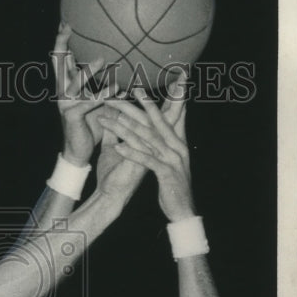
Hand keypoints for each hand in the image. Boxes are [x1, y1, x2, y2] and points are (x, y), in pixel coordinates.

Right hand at [51, 22, 112, 166]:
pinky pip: (88, 103)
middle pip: (58, 64)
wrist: (79, 150)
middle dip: (61, 45)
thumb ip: (108, 85)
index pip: (62, 59)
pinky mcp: (72, 116)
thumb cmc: (92, 124)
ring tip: (103, 60)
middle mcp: (63, 91)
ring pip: (73, 82)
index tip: (66, 22)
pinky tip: (117, 90)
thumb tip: (130, 71)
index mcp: (68, 85)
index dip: (62, 41)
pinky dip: (103, 95)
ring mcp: (65, 103)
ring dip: (88, 71)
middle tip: (66, 28)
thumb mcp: (101, 101)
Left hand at [96, 77, 193, 219]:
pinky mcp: (166, 174)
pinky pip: (147, 161)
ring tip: (113, 117)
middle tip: (124, 90)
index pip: (167, 116)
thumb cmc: (172, 186)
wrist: (183, 210)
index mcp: (176, 142)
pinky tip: (118, 148)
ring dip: (129, 128)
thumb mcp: (166, 162)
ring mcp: (172, 160)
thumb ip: (162, 145)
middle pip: (155, 122)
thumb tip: (155, 130)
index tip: (142, 86)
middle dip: (140, 106)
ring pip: (148, 139)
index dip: (155, 101)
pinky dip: (132, 153)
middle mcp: (176, 147)